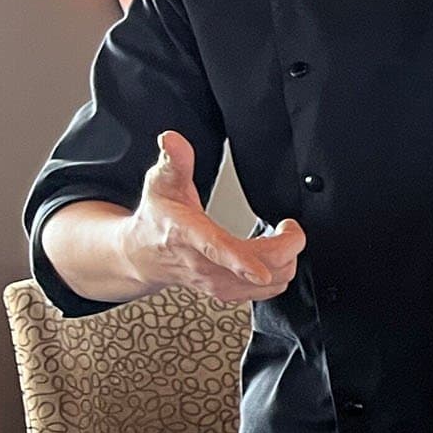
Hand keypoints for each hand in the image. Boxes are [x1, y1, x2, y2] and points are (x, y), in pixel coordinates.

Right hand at [124, 131, 304, 302]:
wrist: (142, 254)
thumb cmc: (156, 218)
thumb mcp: (160, 184)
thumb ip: (174, 161)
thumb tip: (172, 139)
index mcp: (190, 236)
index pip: (218, 250)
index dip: (242, 261)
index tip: (261, 269)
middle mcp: (204, 265)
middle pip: (259, 270)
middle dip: (287, 249)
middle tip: (289, 227)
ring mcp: (216, 282)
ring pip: (268, 285)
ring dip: (286, 263)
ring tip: (283, 240)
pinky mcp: (226, 292)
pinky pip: (264, 293)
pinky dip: (279, 276)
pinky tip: (274, 259)